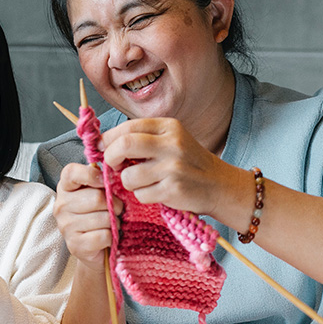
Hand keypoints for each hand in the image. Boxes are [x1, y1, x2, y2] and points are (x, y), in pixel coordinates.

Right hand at [53, 162, 122, 272]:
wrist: (93, 247)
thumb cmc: (98, 213)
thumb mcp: (98, 191)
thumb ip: (102, 180)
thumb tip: (114, 173)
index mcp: (65, 187)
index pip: (71, 172)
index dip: (91, 174)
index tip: (104, 182)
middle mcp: (61, 206)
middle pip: (96, 198)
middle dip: (114, 204)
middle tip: (116, 209)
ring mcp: (66, 226)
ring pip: (103, 218)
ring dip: (114, 222)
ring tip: (110, 224)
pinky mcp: (75, 245)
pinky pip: (104, 236)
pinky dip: (111, 237)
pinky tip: (106, 237)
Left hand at [101, 118, 244, 219]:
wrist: (219, 185)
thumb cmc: (188, 163)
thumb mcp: (171, 141)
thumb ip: (143, 138)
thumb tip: (105, 144)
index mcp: (168, 127)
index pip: (127, 127)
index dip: (109, 139)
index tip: (103, 149)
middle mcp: (172, 144)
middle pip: (124, 145)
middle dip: (111, 158)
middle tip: (112, 166)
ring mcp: (173, 167)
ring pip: (128, 176)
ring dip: (128, 183)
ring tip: (142, 182)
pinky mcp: (173, 189)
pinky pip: (141, 195)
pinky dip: (142, 196)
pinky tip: (156, 192)